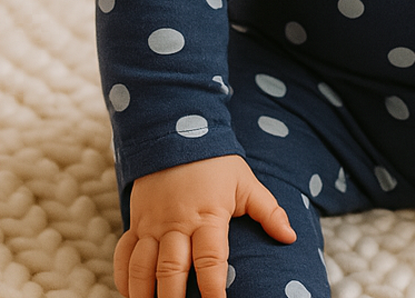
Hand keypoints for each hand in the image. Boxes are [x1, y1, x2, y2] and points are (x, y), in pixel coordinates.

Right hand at [114, 155, 295, 297]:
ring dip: (144, 294)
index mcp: (208, 216)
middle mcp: (177, 223)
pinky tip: (130, 294)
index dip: (213, 289)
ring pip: (143, 267)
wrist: (179, 132)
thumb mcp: (246, 184)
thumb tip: (290, 237)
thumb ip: (268, 211)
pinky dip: (124, 278)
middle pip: (171, 270)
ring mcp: (152, 223)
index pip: (210, 260)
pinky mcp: (136, 221)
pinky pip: (124, 254)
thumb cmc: (217, 164)